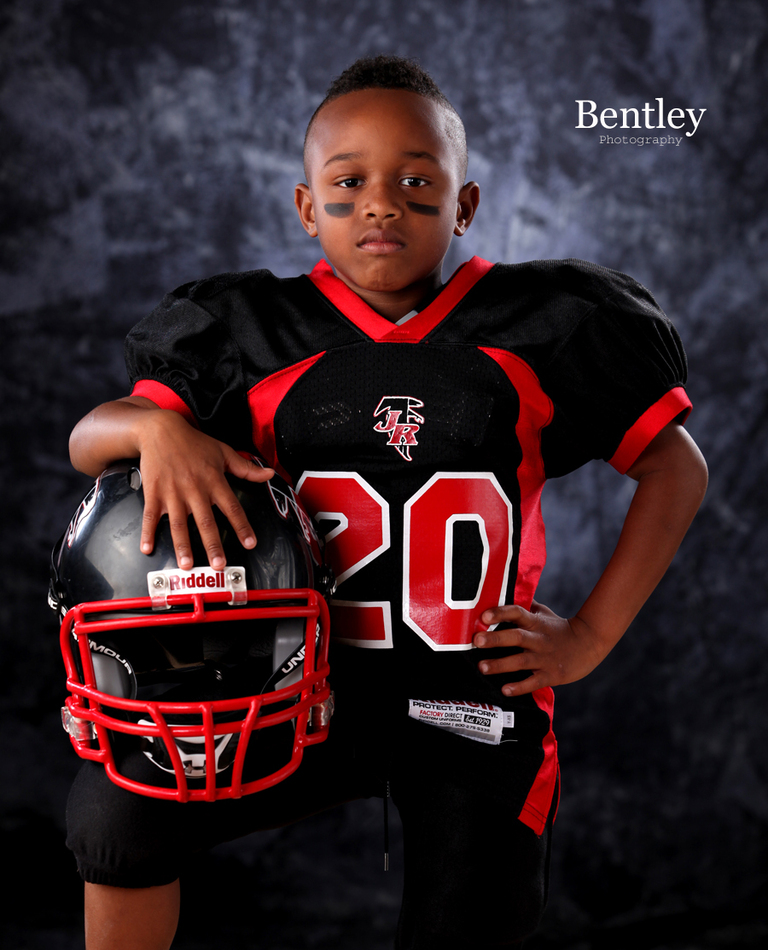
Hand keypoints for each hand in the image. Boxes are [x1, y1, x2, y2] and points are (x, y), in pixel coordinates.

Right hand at [135, 409, 273, 569]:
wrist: (161, 429)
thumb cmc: (194, 442)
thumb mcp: (223, 452)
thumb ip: (247, 468)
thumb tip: (269, 474)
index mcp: (214, 480)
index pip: (232, 507)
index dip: (242, 526)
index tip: (250, 543)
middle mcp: (195, 489)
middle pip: (206, 521)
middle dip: (212, 544)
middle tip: (218, 564)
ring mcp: (172, 492)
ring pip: (179, 523)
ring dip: (182, 545)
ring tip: (187, 564)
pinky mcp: (154, 493)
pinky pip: (150, 516)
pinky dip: (147, 533)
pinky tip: (146, 549)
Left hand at [474, 600, 605, 696]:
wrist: (590, 643)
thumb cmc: (560, 627)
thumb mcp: (544, 613)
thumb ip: (525, 606)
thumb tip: (504, 594)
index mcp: (536, 622)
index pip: (517, 612)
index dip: (501, 613)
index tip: (484, 616)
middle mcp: (539, 639)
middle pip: (516, 637)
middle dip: (495, 639)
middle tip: (477, 641)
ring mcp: (545, 658)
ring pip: (521, 661)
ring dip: (500, 664)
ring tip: (482, 667)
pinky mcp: (552, 675)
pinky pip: (534, 682)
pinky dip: (520, 687)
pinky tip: (505, 690)